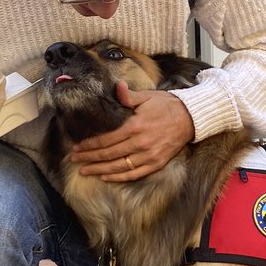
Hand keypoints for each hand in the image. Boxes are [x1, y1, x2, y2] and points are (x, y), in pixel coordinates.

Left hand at [71, 82, 194, 179]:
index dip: (90, 145)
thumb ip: (129, 96)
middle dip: (89, 158)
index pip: (107, 139)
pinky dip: (119, 177)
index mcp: (135, 126)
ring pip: (119, 167)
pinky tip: (106, 177)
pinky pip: (134, 174)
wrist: (190, 118)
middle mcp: (140, 143)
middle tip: (74, 161)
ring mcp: (149, 156)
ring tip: (85, 171)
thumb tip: (117, 87)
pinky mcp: (156, 163)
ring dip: (100, 170)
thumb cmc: (167, 106)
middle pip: (109, 154)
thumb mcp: (147, 96)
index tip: (77, 148)